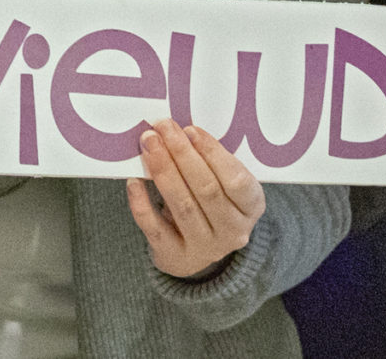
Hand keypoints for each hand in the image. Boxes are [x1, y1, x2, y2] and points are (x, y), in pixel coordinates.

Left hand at [125, 119, 264, 278]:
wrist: (196, 252)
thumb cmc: (211, 204)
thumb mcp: (224, 185)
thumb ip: (210, 163)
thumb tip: (179, 131)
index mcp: (251, 207)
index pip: (237, 180)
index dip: (213, 154)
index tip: (190, 130)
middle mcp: (233, 231)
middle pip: (207, 189)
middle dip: (182, 154)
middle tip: (162, 128)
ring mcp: (206, 247)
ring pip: (183, 206)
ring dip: (163, 171)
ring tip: (149, 144)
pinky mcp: (176, 257)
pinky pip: (156, 228)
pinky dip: (142, 203)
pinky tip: (133, 181)